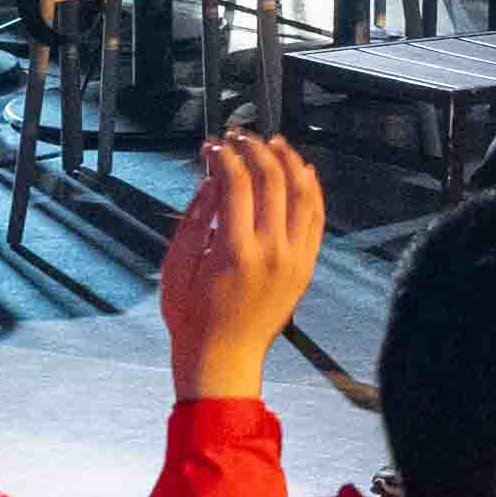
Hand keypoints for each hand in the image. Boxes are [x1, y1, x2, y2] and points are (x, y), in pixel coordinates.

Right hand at [160, 132, 326, 402]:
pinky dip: (311, 189)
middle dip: (254, 149)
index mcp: (236, 252)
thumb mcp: (178, 264)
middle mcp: (272, 253)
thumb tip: (212, 176)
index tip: (212, 146)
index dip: (223, 155)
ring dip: (288, 161)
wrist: (222, 359)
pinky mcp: (306, 267)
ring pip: (303, 193)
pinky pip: (317, 217)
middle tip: (238, 137)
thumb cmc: (194, 319)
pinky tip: (301, 171)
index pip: (236, 183)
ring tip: (273, 142)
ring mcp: (295, 260)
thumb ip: (196, 215)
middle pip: (273, 179)